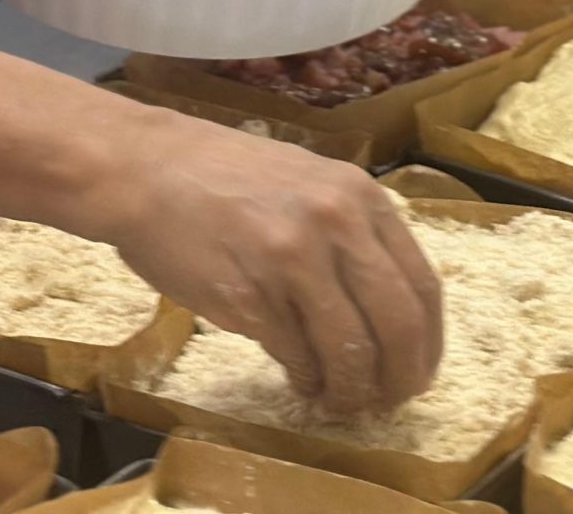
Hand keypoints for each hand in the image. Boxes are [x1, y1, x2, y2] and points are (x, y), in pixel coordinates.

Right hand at [92, 117, 443, 413]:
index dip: (428, 343)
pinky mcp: (250, 295)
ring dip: (350, 391)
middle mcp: (335, 223)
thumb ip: (351, 232)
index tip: (419, 372)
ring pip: (348, 351)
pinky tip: (299, 379)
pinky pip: (296, 356)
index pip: (421, 285)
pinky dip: (305, 379)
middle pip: (398, 325)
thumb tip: (389, 308)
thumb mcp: (307, 182)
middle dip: (400, 378)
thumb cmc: (222, 177)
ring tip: (338, 400)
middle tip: (388, 402)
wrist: (144, 170)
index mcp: (358, 196)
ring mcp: (292, 260)